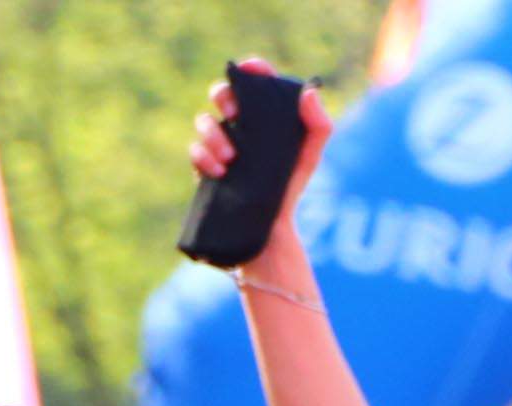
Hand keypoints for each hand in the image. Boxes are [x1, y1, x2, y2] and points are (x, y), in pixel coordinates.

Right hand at [188, 60, 338, 249]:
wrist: (268, 231)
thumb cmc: (290, 189)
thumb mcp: (310, 156)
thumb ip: (317, 124)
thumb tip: (308, 92)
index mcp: (262, 116)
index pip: (253, 82)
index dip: (250, 70)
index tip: (249, 67)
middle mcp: (238, 126)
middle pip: (221, 93)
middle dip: (224, 96)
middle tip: (236, 114)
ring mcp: (219, 146)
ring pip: (203, 121)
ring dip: (213, 133)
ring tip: (231, 158)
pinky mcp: (205, 169)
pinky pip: (194, 151)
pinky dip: (203, 156)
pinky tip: (219, 171)